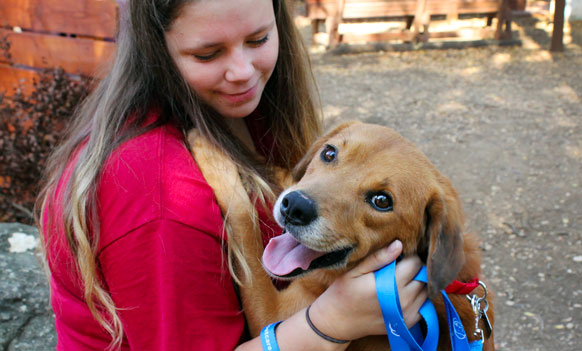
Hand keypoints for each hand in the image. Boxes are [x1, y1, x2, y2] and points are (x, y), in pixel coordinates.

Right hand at [309, 241, 426, 340]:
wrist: (338, 322)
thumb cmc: (344, 292)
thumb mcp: (355, 271)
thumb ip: (378, 258)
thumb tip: (399, 244)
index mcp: (390, 284)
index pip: (415, 263)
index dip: (408, 256)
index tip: (398, 257)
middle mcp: (403, 300)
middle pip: (423, 277)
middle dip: (415, 269)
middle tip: (400, 267)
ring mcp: (407, 314)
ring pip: (426, 292)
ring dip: (418, 283)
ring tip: (401, 280)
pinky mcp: (407, 323)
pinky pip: (423, 306)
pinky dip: (418, 298)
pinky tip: (403, 294)